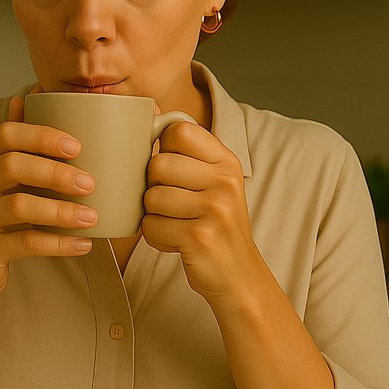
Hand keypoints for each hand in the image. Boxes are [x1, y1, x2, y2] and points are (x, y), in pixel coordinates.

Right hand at [0, 96, 96, 303]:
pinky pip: (26, 243)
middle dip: (55, 171)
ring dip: (62, 210)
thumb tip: (32, 94)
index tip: (76, 145)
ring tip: (92, 217)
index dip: (41, 135)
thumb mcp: (0, 182)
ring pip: (20, 206)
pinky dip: (59, 244)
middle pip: (12, 165)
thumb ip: (16, 145)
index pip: (5, 135)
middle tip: (90, 183)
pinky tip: (84, 244)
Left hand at [142, 122, 267, 307]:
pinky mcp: (200, 236)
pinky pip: (151, 227)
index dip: (163, 148)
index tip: (172, 171)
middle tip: (174, 206)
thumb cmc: (215, 224)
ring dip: (155, 216)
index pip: (179, 130)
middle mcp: (225, 181)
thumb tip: (149, 113)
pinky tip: (178, 242)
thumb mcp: (213, 182)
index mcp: (226, 162)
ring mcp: (215, 208)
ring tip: (177, 224)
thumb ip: (187, 153)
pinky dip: (157, 238)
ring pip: (151, 198)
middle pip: (157, 165)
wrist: (239, 275)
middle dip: (154, 189)